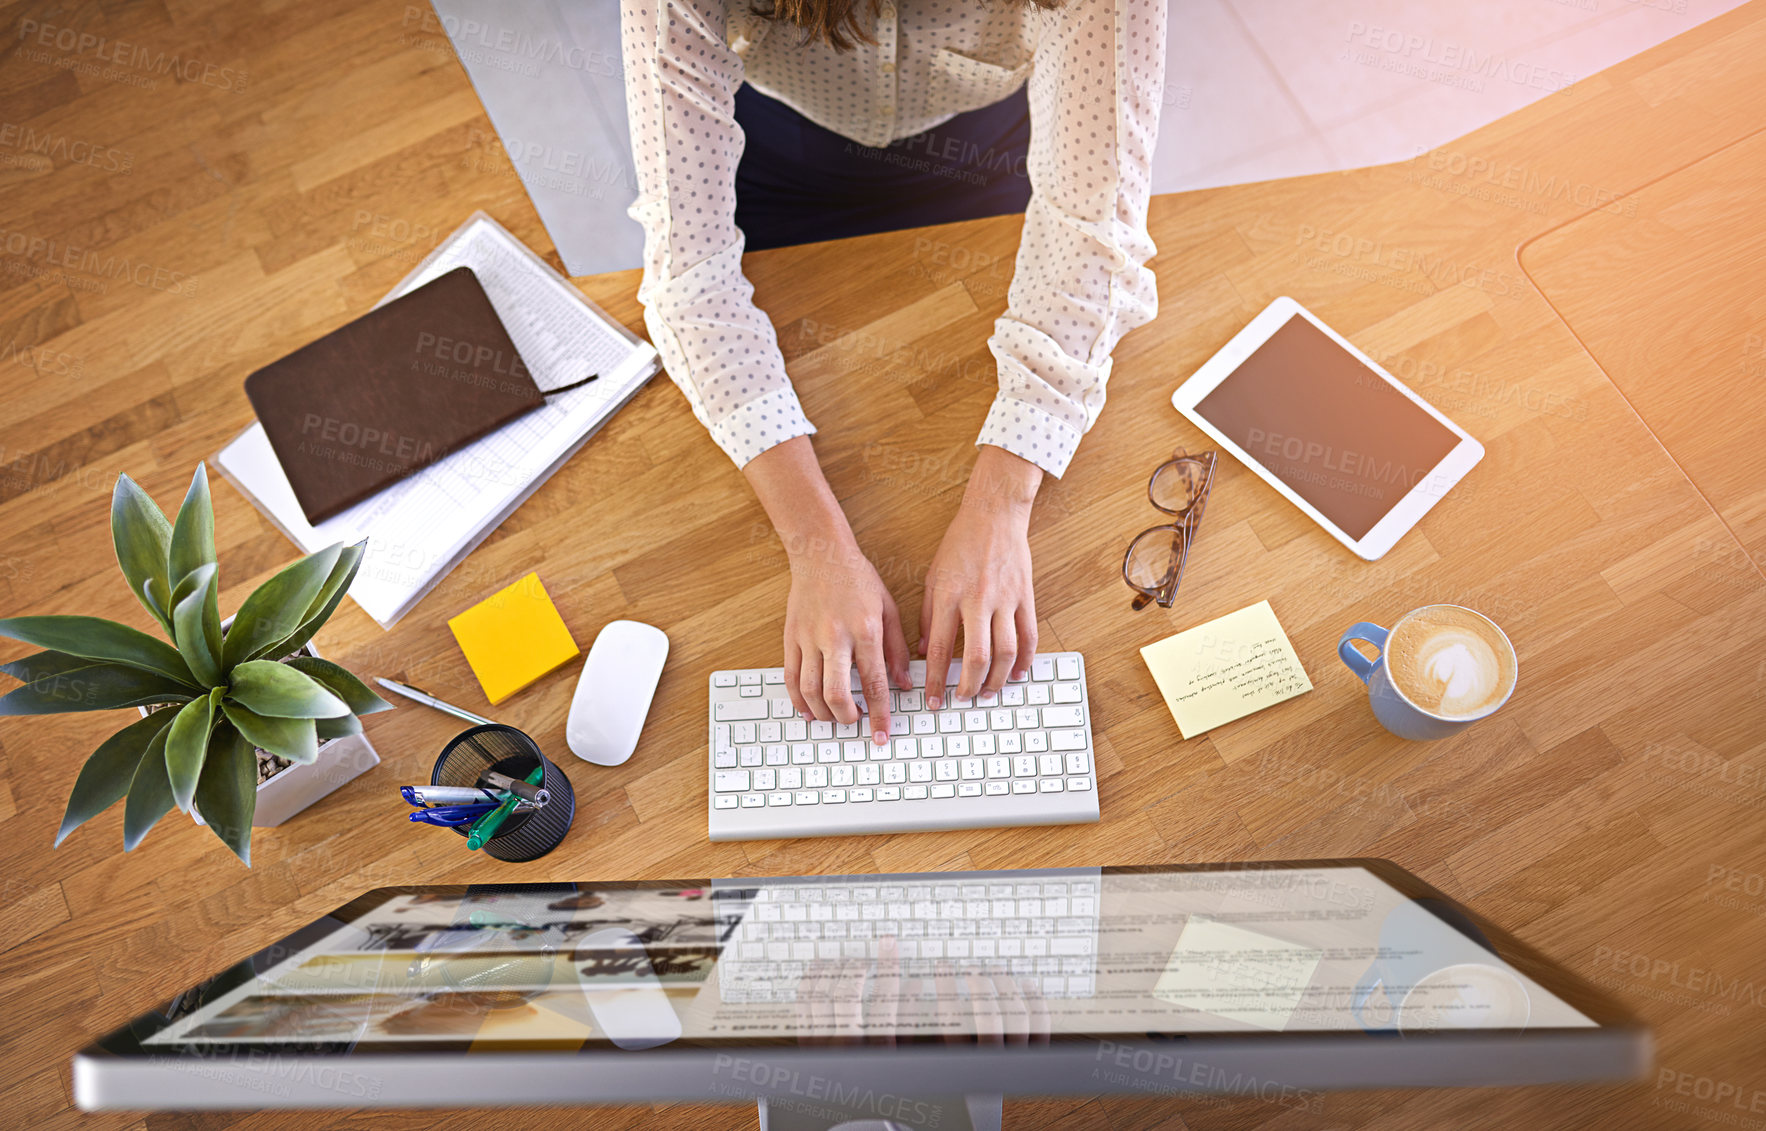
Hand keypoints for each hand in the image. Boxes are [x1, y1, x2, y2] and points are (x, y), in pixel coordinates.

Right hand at [742, 438, 909, 745]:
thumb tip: (904, 684)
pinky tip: (808, 710)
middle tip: (855, 723)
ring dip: (823, 713)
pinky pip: (791, 677)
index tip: (881, 734)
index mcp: (865, 630)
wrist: (821, 554)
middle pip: (837, 693)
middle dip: (847, 718)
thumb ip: (897, 650)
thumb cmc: (858, 579)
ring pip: (810, 690)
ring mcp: (809, 638)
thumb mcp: (888, 609)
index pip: (874, 683)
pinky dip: (798, 700)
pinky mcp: (791, 638)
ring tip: (835, 719)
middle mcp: (835, 637)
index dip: (879, 714)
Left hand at [919, 446, 1042, 707]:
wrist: (994, 515)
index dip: (935, 680)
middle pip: (976, 657)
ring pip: (1005, 651)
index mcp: (948, 596)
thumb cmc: (960, 545)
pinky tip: (1018, 673)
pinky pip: (1028, 636)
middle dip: (969, 686)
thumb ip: (928, 615)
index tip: (934, 700)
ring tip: (988, 692)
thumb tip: (922, 651)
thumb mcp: (932, 577)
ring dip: (997, 679)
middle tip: (963, 700)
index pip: (938, 649)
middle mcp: (977, 600)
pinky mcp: (1025, 596)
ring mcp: (1004, 599)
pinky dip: (1025, 660)